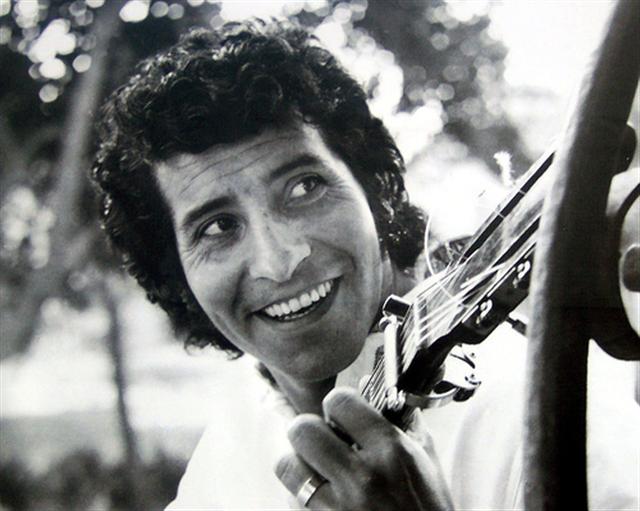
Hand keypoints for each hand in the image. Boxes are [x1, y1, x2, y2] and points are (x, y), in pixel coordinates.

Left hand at [275, 387, 453, 509]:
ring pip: (288, 465)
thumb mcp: (426, 462)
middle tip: (322, 440)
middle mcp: (363, 478)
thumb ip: (400, 422)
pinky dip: (302, 498)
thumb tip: (370, 385)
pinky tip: (322, 500)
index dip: (337, 404)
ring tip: (316, 470)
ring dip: (300, 464)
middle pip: (303, 429)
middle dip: (310, 431)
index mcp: (391, 452)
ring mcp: (339, 509)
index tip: (341, 415)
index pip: (340, 402)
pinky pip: (292, 502)